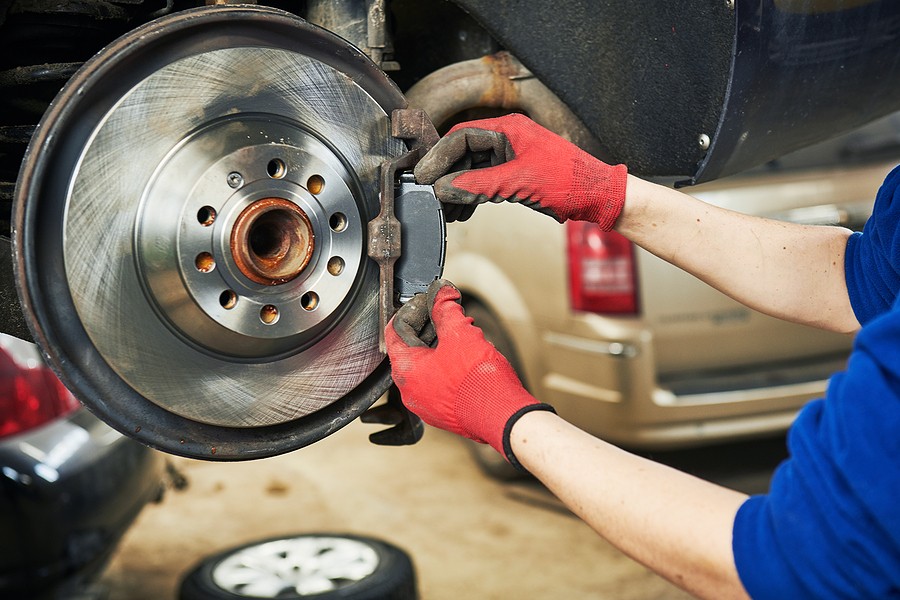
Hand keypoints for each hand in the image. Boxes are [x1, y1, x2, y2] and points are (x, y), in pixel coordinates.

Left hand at [385, 279, 553, 467]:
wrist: (503, 417)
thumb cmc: (479, 381)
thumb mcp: (461, 334)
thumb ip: (446, 309)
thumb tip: (441, 293)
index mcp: (407, 370)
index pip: (396, 330)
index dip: (413, 309)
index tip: (431, 299)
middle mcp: (411, 391)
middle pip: (413, 348)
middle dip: (432, 327)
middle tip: (451, 314)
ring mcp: (428, 404)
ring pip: (429, 366)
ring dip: (444, 347)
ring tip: (467, 336)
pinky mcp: (445, 412)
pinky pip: (441, 383)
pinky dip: (451, 366)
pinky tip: (470, 359)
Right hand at [414, 113, 627, 225]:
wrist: (597, 197)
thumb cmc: (568, 181)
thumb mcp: (518, 182)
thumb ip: (478, 186)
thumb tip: (444, 189)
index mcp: (508, 129)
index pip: (461, 137)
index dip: (439, 156)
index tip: (423, 176)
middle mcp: (506, 139)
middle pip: (463, 154)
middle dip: (446, 176)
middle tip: (428, 195)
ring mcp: (510, 158)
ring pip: (472, 171)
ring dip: (456, 190)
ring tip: (443, 210)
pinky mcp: (514, 176)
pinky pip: (484, 183)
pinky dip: (471, 197)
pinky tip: (461, 212)